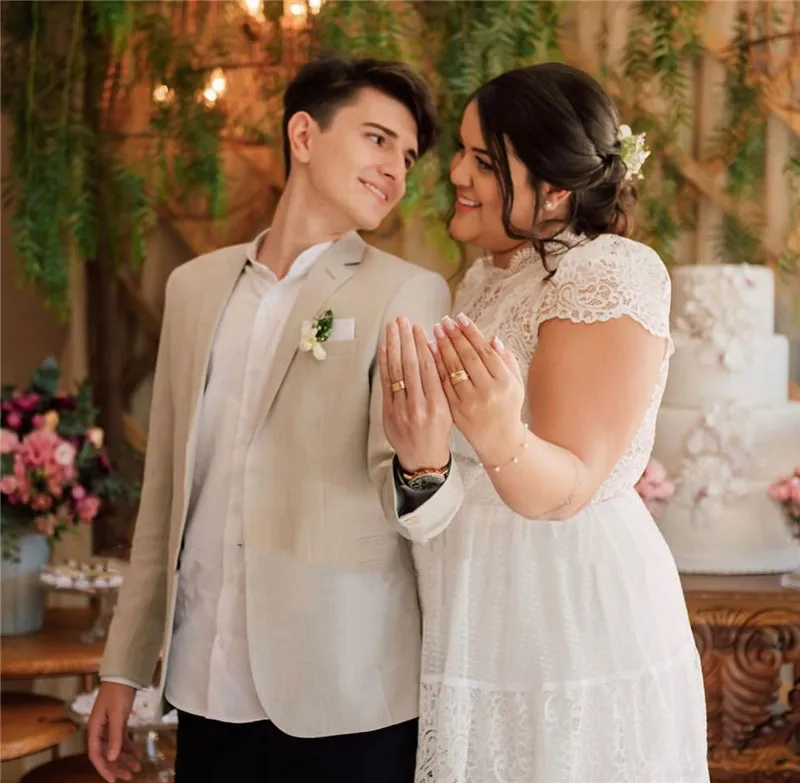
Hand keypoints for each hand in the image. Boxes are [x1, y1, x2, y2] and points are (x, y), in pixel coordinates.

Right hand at [87, 682, 141, 781]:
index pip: (96, 754)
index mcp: (94, 729)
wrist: (124, 674)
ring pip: (115, 747)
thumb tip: (111, 758)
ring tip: (137, 768)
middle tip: (130, 776)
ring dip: (125, 758)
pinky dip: (130, 747)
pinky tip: (139, 754)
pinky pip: (122, 738)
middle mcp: (100, 730)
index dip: (104, 768)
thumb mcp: (117, 715)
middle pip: (106, 753)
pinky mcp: (118, 721)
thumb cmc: (118, 693)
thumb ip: (114, 737)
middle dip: (117, 766)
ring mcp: (109, 726)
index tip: (113, 780)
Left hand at [379, 316, 451, 471]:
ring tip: (392, 327)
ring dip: (393, 346)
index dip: (421, 345)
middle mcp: (420, 406)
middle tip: (402, 320)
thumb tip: (433, 350)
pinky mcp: (388, 413)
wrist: (423, 458)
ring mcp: (401, 410)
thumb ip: (442, 382)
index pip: (428, 368)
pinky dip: (384, 364)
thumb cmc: (440, 431)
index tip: (418, 327)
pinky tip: (385, 348)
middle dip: (405, 339)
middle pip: (410, 366)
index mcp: (439, 404)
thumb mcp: (449, 408)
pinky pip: (386, 384)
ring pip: (396, 372)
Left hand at [432, 314, 525, 462]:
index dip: (471, 333)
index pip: (484, 351)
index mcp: (504, 382)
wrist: (499, 440)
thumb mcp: (515, 383)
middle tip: (443, 321)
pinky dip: (435, 366)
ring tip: (435, 331)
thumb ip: (506, 360)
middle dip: (454, 336)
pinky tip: (428, 352)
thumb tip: (492, 339)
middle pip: (467, 357)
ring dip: (442, 348)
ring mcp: (470, 402)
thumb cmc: (508, 407)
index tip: (460, 318)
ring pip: (452, 369)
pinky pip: (442, 384)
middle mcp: (487, 391)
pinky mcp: (455, 411)